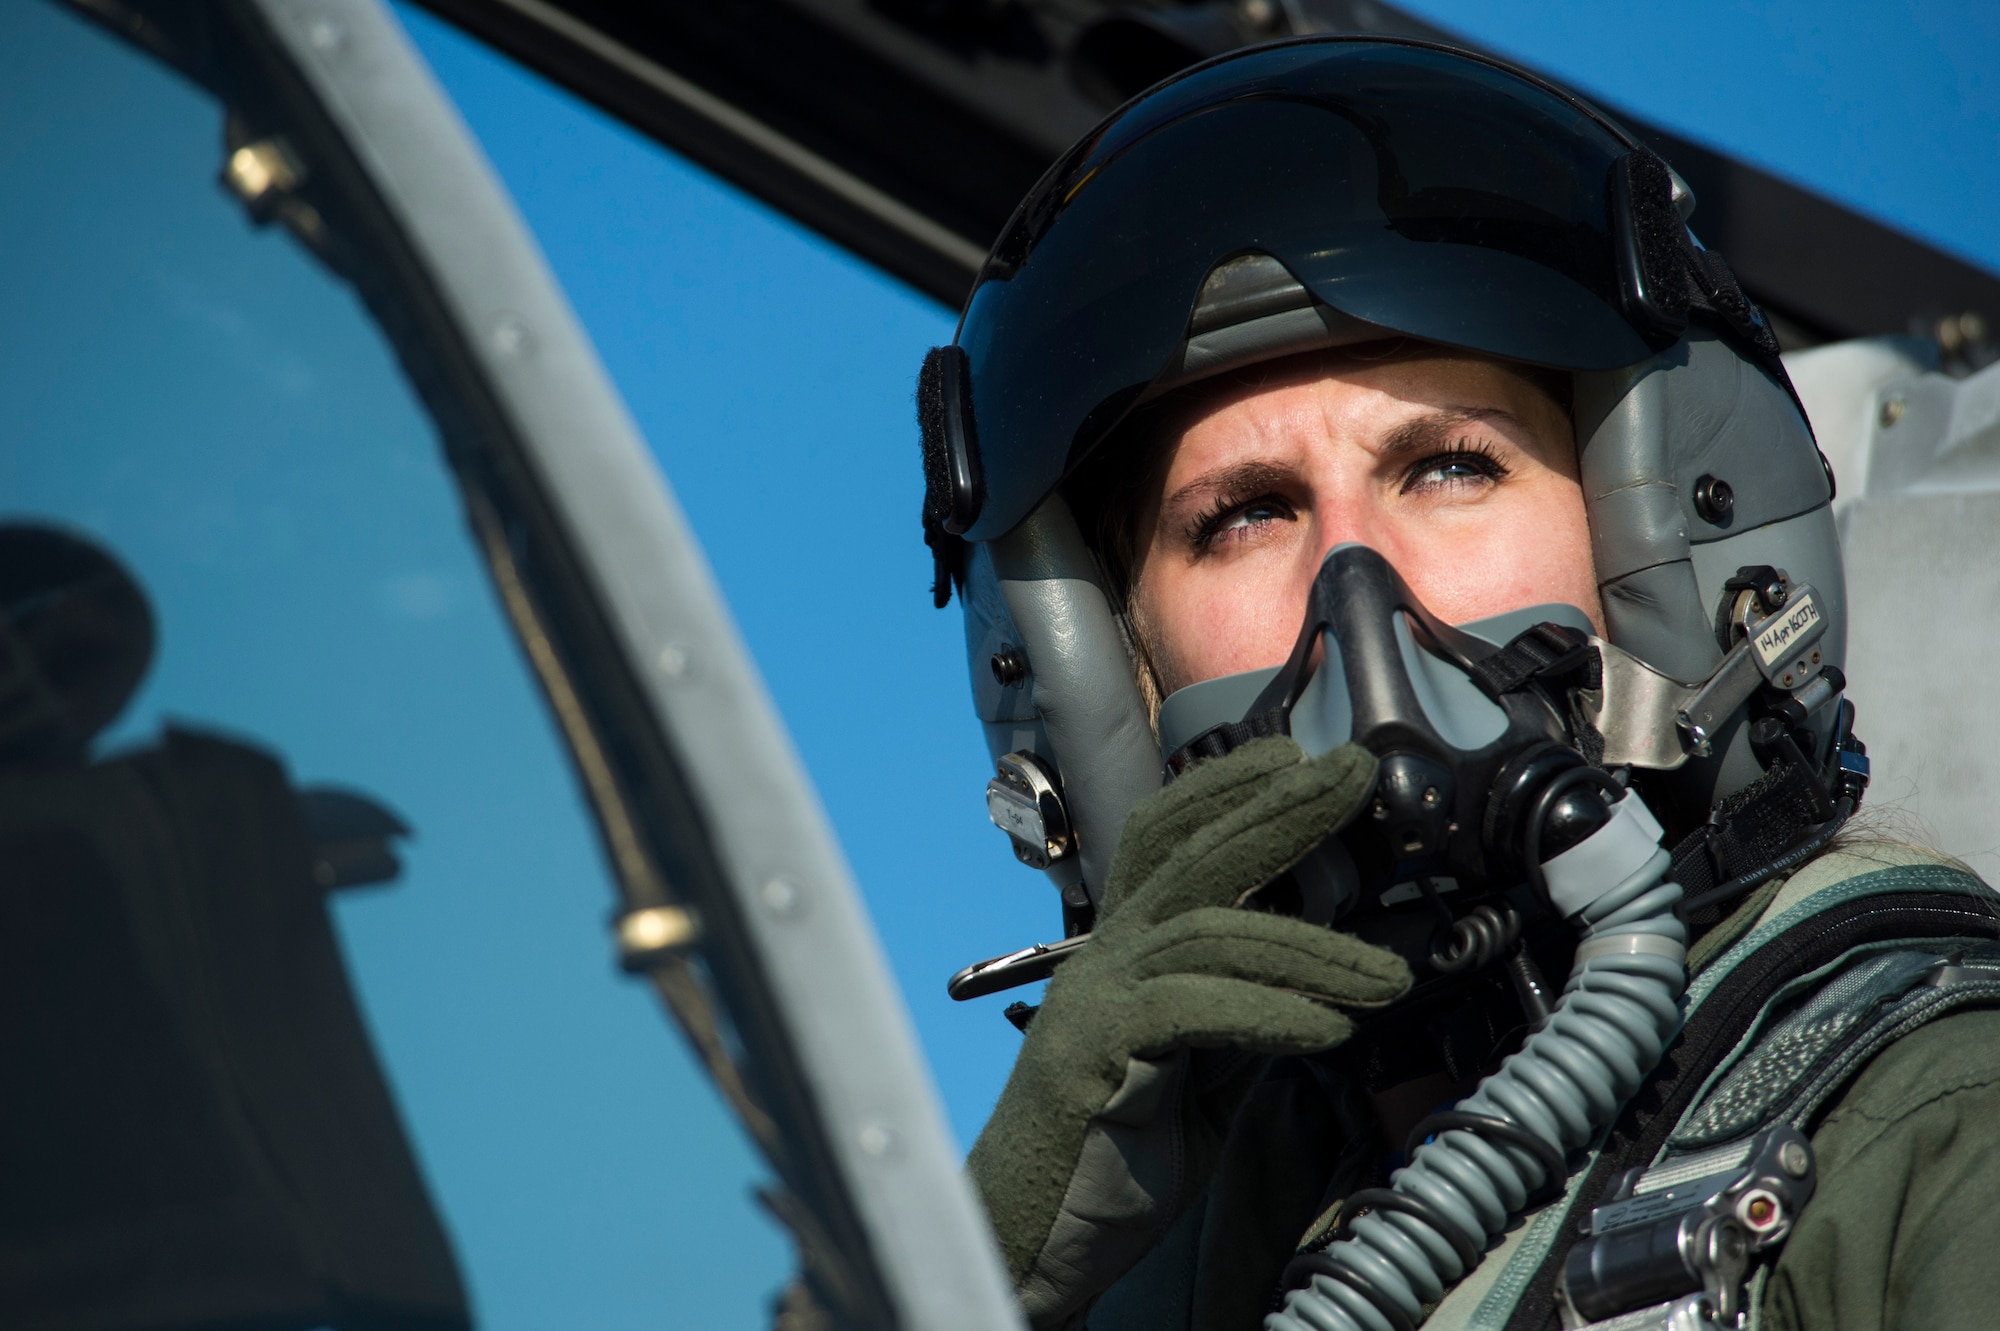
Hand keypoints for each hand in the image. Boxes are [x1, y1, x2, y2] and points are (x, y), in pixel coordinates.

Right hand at [967, 737, 1411, 1328]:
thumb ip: (1249, 1023)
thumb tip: (1326, 983)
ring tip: (1388, 980)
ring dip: (1315, 950)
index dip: (1227, 788)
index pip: (1169, 838)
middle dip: (1279, 807)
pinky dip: (1270, 1014)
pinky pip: (1192, 1008)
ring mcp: (1095, 997)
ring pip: (1212, 931)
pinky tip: (1331, 1030)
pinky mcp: (1091, 1050)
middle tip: (1351, 773)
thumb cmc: (1115, 1162)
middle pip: (1192, 854)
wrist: (1035, 1243)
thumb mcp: (1205, 1080)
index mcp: (1128, 953)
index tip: (1298, 756)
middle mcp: (1106, 957)